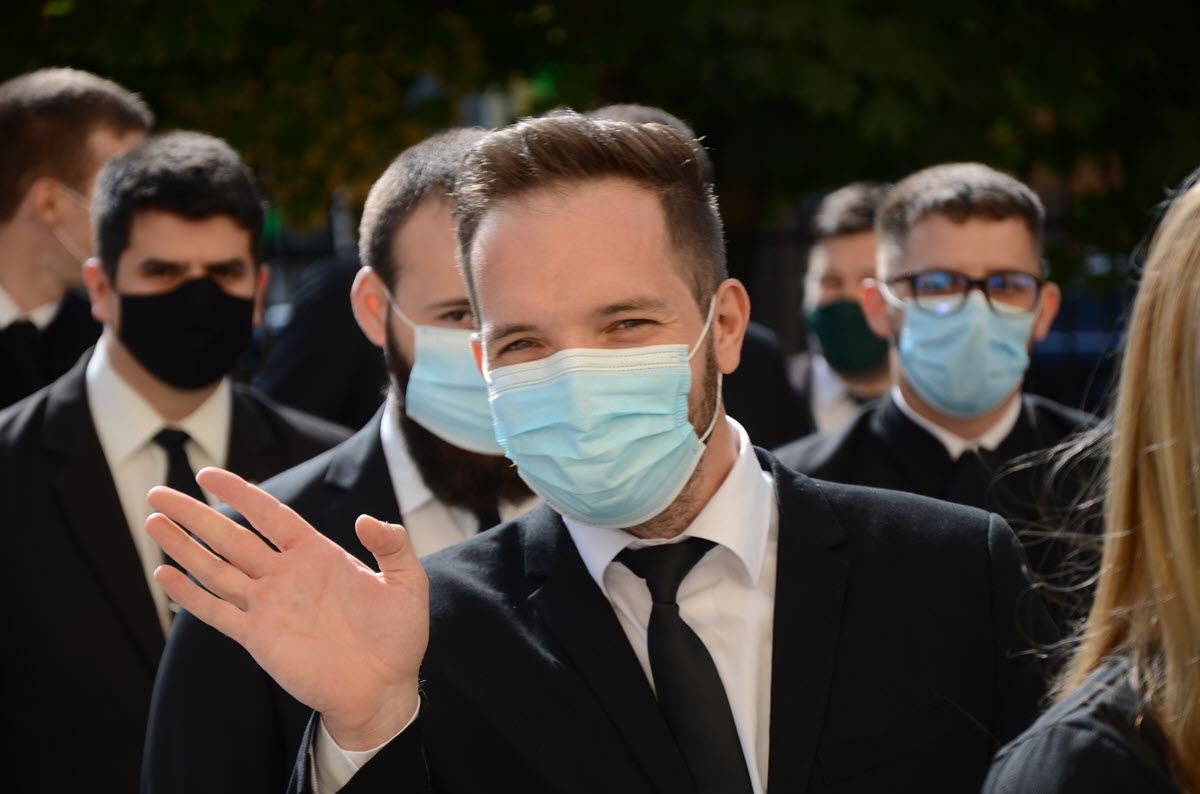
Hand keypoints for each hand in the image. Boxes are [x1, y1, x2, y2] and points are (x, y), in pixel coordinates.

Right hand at [147, 467, 427, 749]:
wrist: (385, 689)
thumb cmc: (399, 636)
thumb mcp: (408, 582)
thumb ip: (392, 544)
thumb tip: (365, 518)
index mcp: (318, 554)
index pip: (270, 514)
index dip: (239, 493)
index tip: (207, 474)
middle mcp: (286, 575)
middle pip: (231, 536)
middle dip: (194, 514)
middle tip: (158, 493)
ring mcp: (269, 605)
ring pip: (216, 568)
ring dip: (184, 546)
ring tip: (152, 522)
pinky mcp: (258, 637)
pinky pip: (217, 610)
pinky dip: (190, 595)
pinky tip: (164, 574)